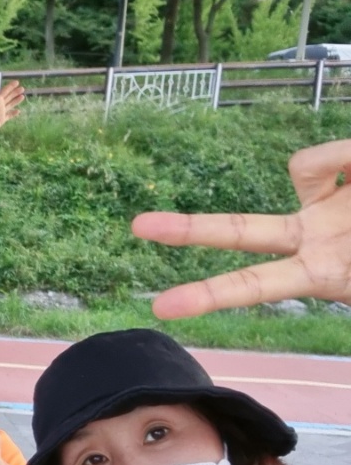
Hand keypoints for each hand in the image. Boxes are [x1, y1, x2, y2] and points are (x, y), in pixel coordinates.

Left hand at [0, 81, 24, 135]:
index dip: (10, 86)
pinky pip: (9, 115)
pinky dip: (14, 113)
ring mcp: (1, 111)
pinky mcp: (2, 119)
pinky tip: (18, 111)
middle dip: (15, 92)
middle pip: (9, 96)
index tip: (17, 82)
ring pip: (10, 104)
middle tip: (22, 88)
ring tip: (22, 96)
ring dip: (16, 100)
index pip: (5, 90)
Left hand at [132, 138, 350, 318]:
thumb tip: (331, 263)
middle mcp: (312, 234)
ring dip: (339, 160)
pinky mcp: (347, 163)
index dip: (209, 296)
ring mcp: (325, 201)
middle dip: (189, 228)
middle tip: (136, 226)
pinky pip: (332, 155)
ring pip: (301, 166)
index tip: (161, 309)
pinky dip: (350, 154)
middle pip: (240, 229)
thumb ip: (342, 276)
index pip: (253, 285)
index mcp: (319, 271)